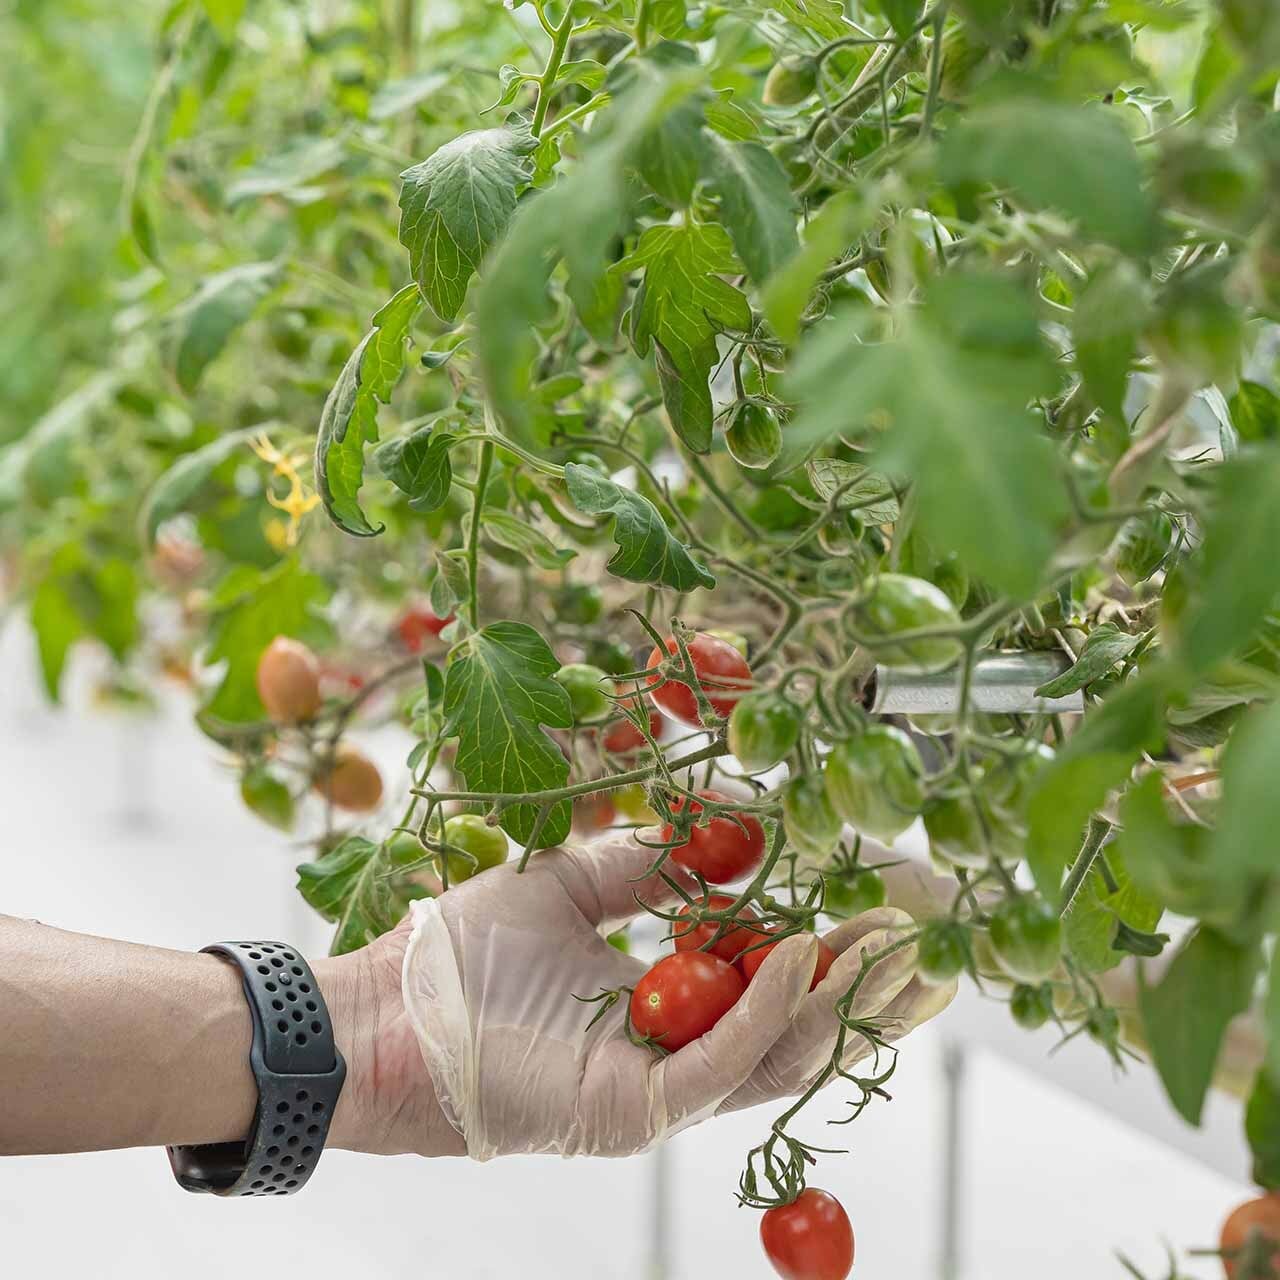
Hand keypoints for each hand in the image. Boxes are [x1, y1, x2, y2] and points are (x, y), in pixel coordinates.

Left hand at [322, 829, 954, 1159]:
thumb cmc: (461, 951)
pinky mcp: (632, 1112)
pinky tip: (803, 949)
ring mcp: (659, 1089)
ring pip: (779, 1050)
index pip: (772, 976)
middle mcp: (673, 1054)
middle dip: (867, 974)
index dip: (833, 934)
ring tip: (890, 934)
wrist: (377, 1012)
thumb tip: (731, 824)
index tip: (883, 885)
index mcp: (663, 1006)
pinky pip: (722, 1061)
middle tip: (927, 921)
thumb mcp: (569, 880)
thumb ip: (649, 861)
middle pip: (797, 1022)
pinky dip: (770, 1004)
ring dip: (841, 992)